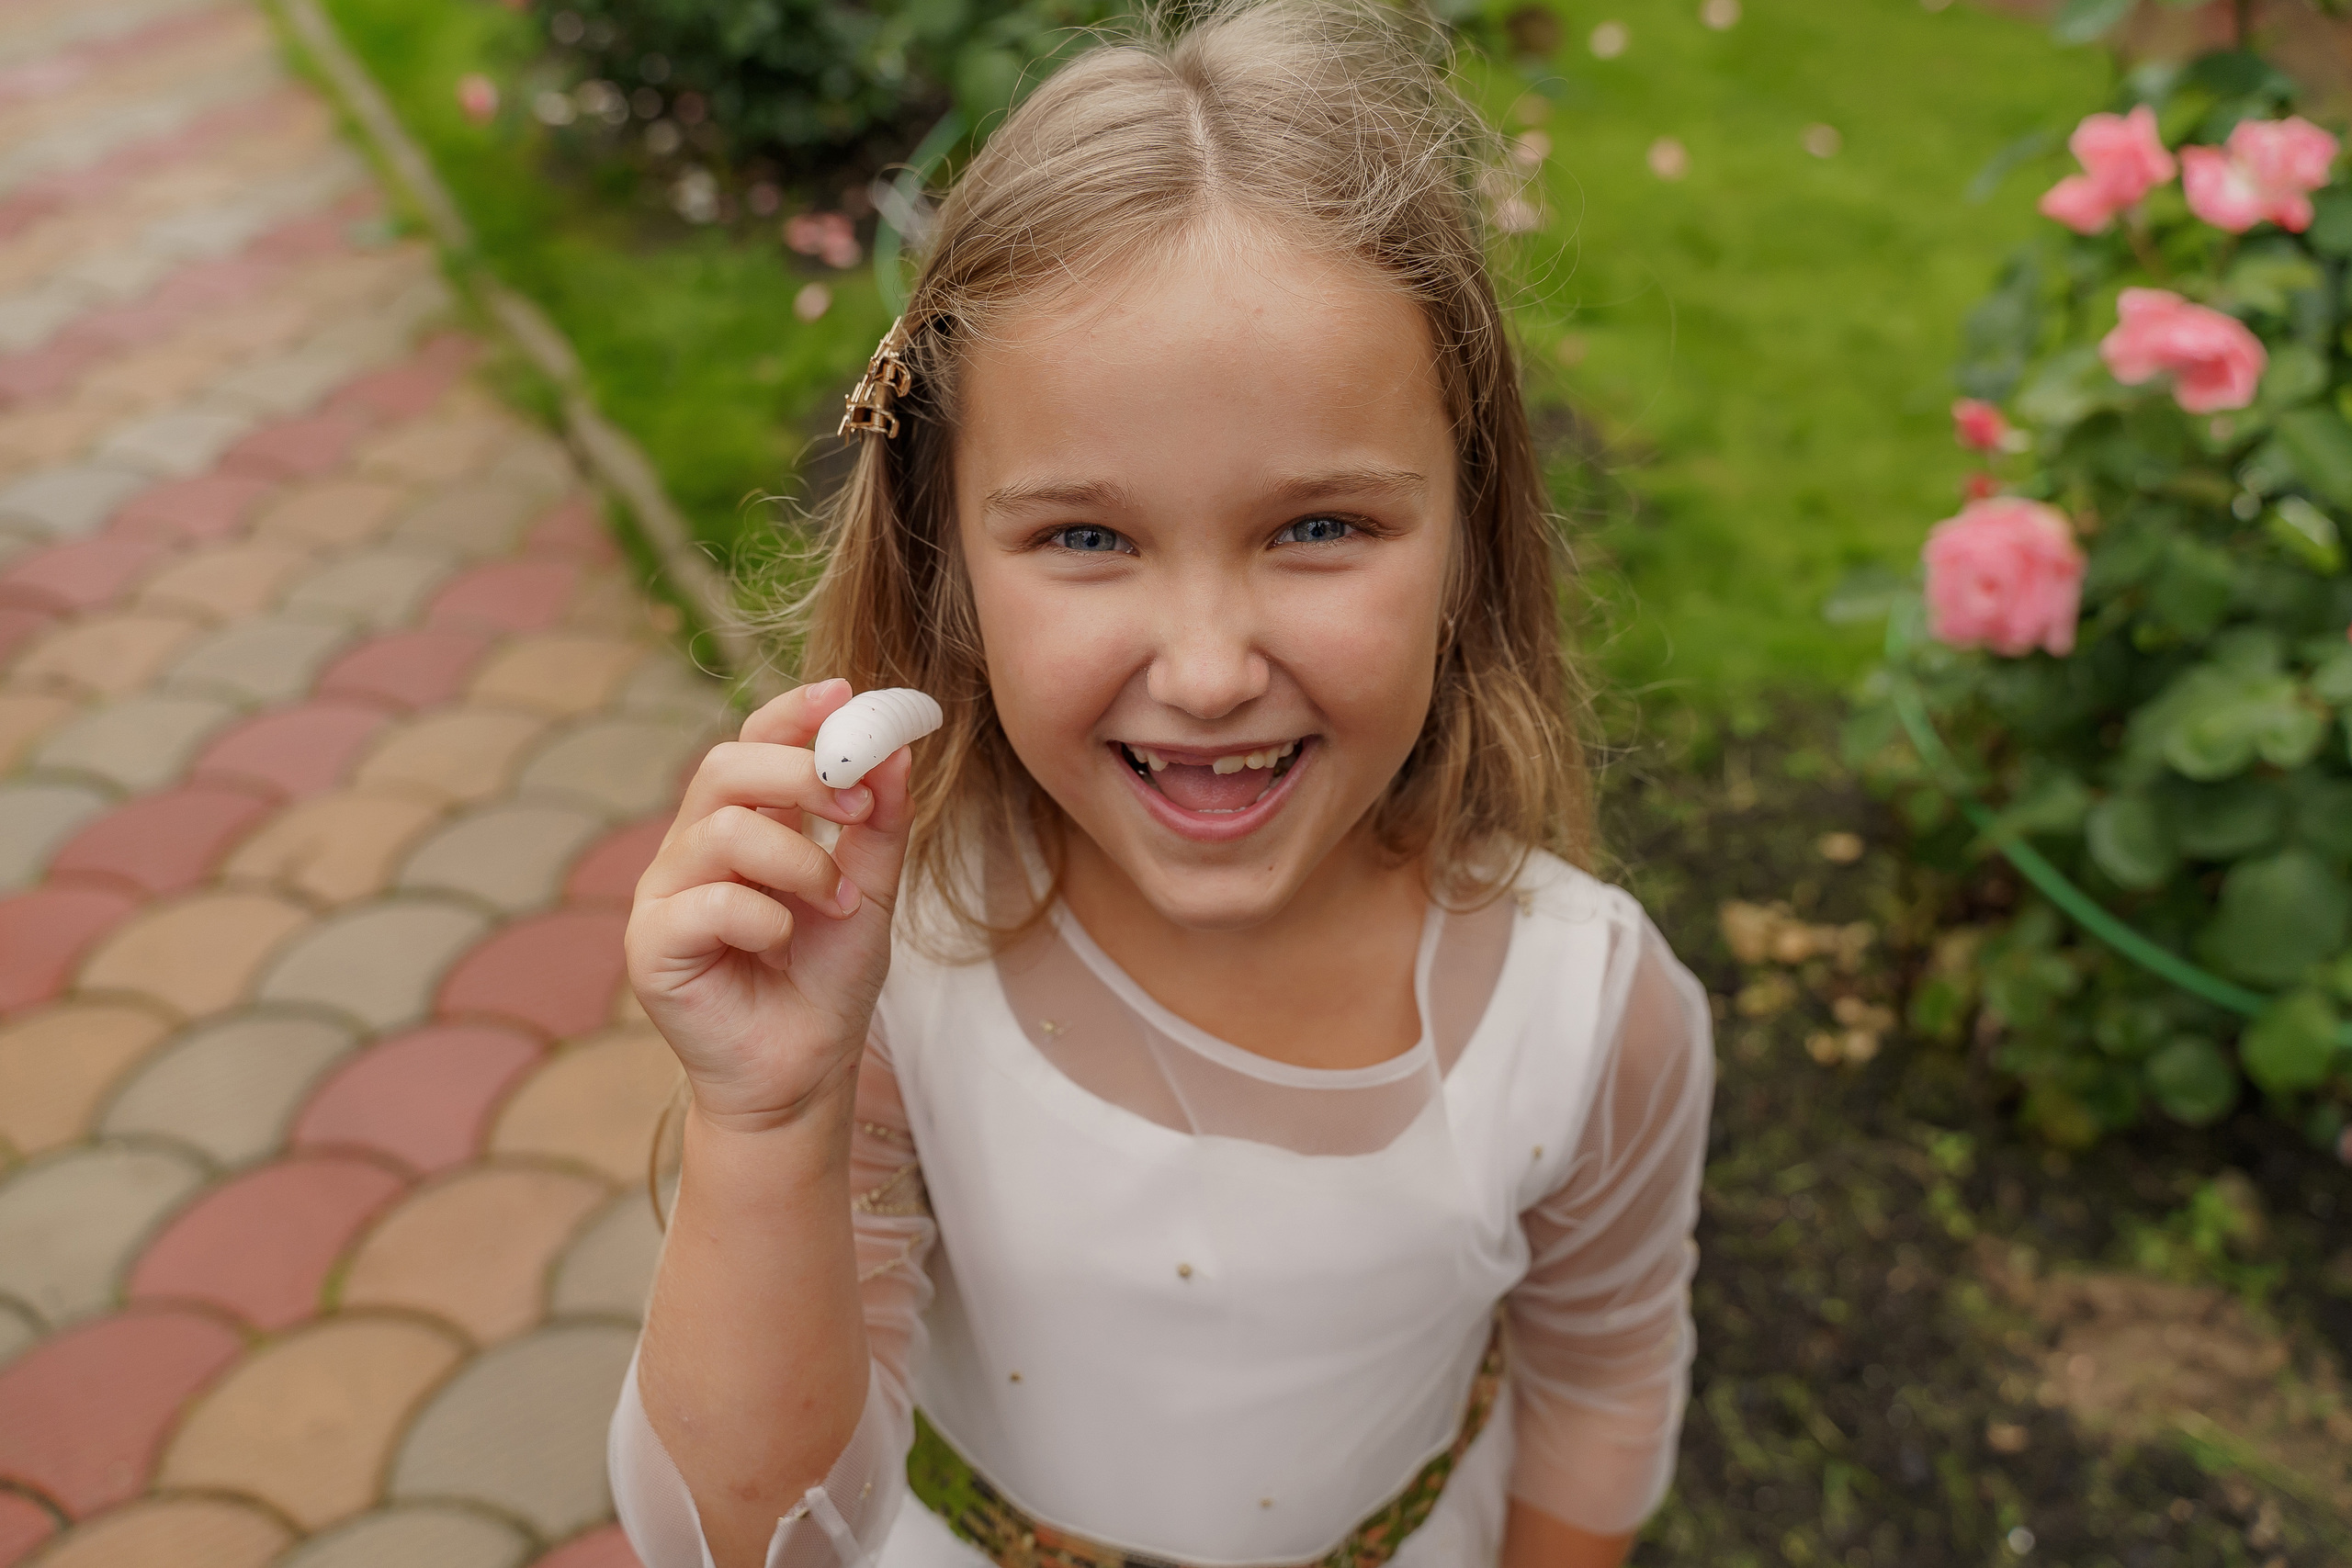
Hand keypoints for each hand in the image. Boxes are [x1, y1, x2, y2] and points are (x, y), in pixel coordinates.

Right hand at [625, 679, 916, 1130]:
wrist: (803, 1074)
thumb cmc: (827, 981)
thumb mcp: (870, 892)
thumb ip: (880, 822)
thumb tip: (896, 745)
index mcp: (745, 824)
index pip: (753, 742)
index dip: (792, 711)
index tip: (844, 694)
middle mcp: (695, 849)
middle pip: (725, 766)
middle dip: (800, 772)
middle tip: (857, 807)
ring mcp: (666, 896)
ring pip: (723, 830)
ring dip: (800, 861)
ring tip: (838, 904)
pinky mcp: (651, 947)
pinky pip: (708, 901)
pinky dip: (764, 916)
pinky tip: (784, 942)